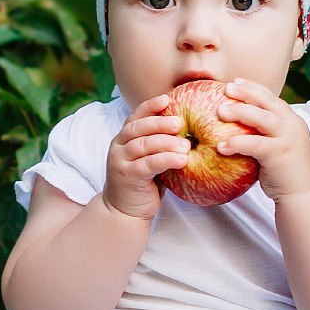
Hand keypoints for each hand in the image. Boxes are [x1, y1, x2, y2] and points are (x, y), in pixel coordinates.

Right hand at [103, 93, 189, 219]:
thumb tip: (190, 132)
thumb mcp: (150, 158)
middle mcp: (119, 147)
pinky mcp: (127, 177)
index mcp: (124, 138)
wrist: (124, 211)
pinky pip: (148, 164)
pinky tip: (181, 160)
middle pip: (138, 128)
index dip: (150, 106)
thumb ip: (160, 145)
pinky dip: (166, 159)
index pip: (135, 117)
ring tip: (186, 146)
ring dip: (166, 143)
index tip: (166, 98)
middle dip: (160, 123)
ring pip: (143, 145)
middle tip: (180, 123)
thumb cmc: (143, 182)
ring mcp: (120, 161)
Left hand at [217, 78, 309, 201]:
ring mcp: (288, 139)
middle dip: (246, 93)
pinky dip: (237, 143)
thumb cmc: (284, 169)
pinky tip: (221, 146)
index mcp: (291, 120)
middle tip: (226, 89)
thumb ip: (264, 132)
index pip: (272, 97)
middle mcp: (292, 125)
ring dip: (240, 112)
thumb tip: (238, 122)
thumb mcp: (278, 144)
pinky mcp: (280, 154)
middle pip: (267, 102)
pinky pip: (255, 145)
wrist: (302, 193)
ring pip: (263, 118)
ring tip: (220, 111)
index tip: (235, 81)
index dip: (253, 87)